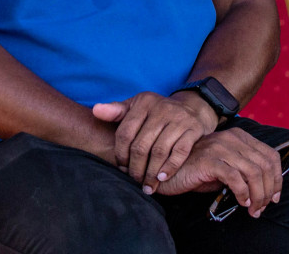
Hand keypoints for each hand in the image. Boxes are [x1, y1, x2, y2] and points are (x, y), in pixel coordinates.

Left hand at [93, 91, 217, 190]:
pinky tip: (161, 178)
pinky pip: (180, 153)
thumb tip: (96, 110)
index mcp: (144, 102)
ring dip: (151, 173)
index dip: (120, 154)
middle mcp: (162, 109)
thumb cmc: (155, 112)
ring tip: (146, 186)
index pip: (125, 133)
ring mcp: (179, 119)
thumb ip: (116, 111)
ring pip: (159, 151)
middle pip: (141, 146)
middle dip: (135, 168)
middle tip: (134, 180)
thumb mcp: (136, 107)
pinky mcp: (193, 130)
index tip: (121, 168)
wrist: (190, 109)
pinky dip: (169, 168)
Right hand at [153, 130, 282, 217]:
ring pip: (253, 172)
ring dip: (257, 196)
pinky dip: (243, 193)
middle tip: (262, 208)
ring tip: (252, 209)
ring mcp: (220, 147)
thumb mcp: (226, 166)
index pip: (270, 155)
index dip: (277, 179)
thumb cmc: (197, 170)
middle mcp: (231, 138)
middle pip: (265, 165)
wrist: (168, 170)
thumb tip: (267, 189)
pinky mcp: (209, 160)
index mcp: (239, 136)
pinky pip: (235, 178)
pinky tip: (240, 202)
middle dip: (268, 191)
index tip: (274, 197)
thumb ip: (244, 170)